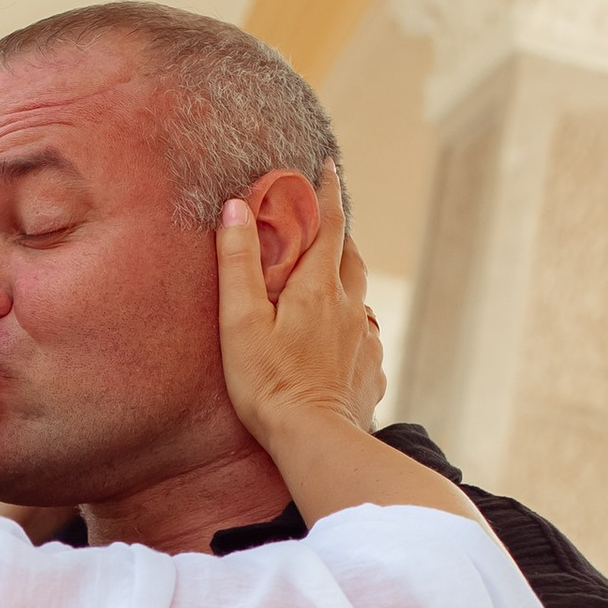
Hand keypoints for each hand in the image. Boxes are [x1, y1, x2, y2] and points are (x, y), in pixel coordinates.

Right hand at [216, 163, 379, 454]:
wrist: (315, 440)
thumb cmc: (268, 383)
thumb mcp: (240, 320)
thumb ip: (237, 262)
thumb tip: (236, 206)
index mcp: (318, 288)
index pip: (329, 225)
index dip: (327, 193)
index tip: (327, 167)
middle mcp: (349, 307)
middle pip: (350, 256)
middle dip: (337, 233)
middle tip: (322, 222)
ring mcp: (365, 340)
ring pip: (360, 295)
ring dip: (346, 276)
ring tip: (328, 277)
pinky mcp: (371, 371)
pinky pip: (366, 336)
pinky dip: (353, 325)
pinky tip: (340, 338)